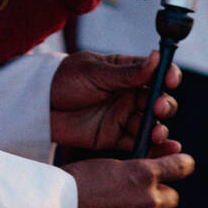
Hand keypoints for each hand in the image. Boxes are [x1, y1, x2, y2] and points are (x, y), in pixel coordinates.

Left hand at [50, 50, 181, 153]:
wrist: (38, 106)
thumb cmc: (63, 80)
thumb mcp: (93, 73)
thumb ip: (126, 73)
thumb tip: (156, 57)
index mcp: (127, 72)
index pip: (157, 72)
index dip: (168, 76)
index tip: (169, 81)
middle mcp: (129, 94)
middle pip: (159, 101)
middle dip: (164, 105)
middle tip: (158, 108)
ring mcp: (123, 116)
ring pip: (151, 124)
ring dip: (159, 129)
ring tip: (157, 134)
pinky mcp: (114, 137)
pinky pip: (137, 143)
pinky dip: (151, 148)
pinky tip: (162, 150)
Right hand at [64, 152, 194, 207]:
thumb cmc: (68, 183)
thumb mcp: (102, 166)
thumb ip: (127, 171)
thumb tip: (141, 175)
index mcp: (142, 173)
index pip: (181, 167)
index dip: (183, 166)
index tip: (183, 166)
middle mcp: (148, 199)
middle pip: (172, 199)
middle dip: (157, 200)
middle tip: (137, 203)